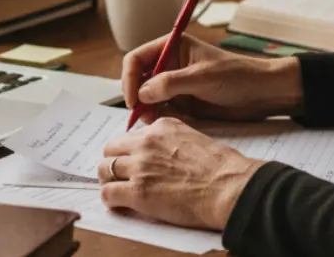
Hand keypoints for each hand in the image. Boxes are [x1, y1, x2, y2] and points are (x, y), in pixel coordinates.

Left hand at [97, 117, 264, 229]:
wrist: (228, 187)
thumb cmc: (221, 167)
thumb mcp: (194, 138)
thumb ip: (171, 141)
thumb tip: (162, 155)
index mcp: (161, 127)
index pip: (130, 136)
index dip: (130, 152)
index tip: (133, 162)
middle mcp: (146, 142)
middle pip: (111, 149)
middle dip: (114, 163)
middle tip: (122, 177)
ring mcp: (140, 167)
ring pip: (105, 169)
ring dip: (109, 181)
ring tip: (119, 191)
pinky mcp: (138, 192)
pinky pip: (108, 194)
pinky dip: (111, 201)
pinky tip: (121, 205)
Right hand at [121, 33, 302, 123]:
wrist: (263, 94)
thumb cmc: (237, 76)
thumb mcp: (202, 77)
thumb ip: (170, 83)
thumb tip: (142, 92)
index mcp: (172, 47)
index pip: (136, 59)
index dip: (129, 79)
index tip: (133, 99)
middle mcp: (170, 65)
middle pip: (139, 82)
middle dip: (140, 99)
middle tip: (146, 117)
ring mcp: (176, 86)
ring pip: (149, 101)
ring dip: (153, 112)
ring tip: (170, 118)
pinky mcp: (184, 103)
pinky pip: (164, 113)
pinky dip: (167, 119)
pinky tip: (183, 120)